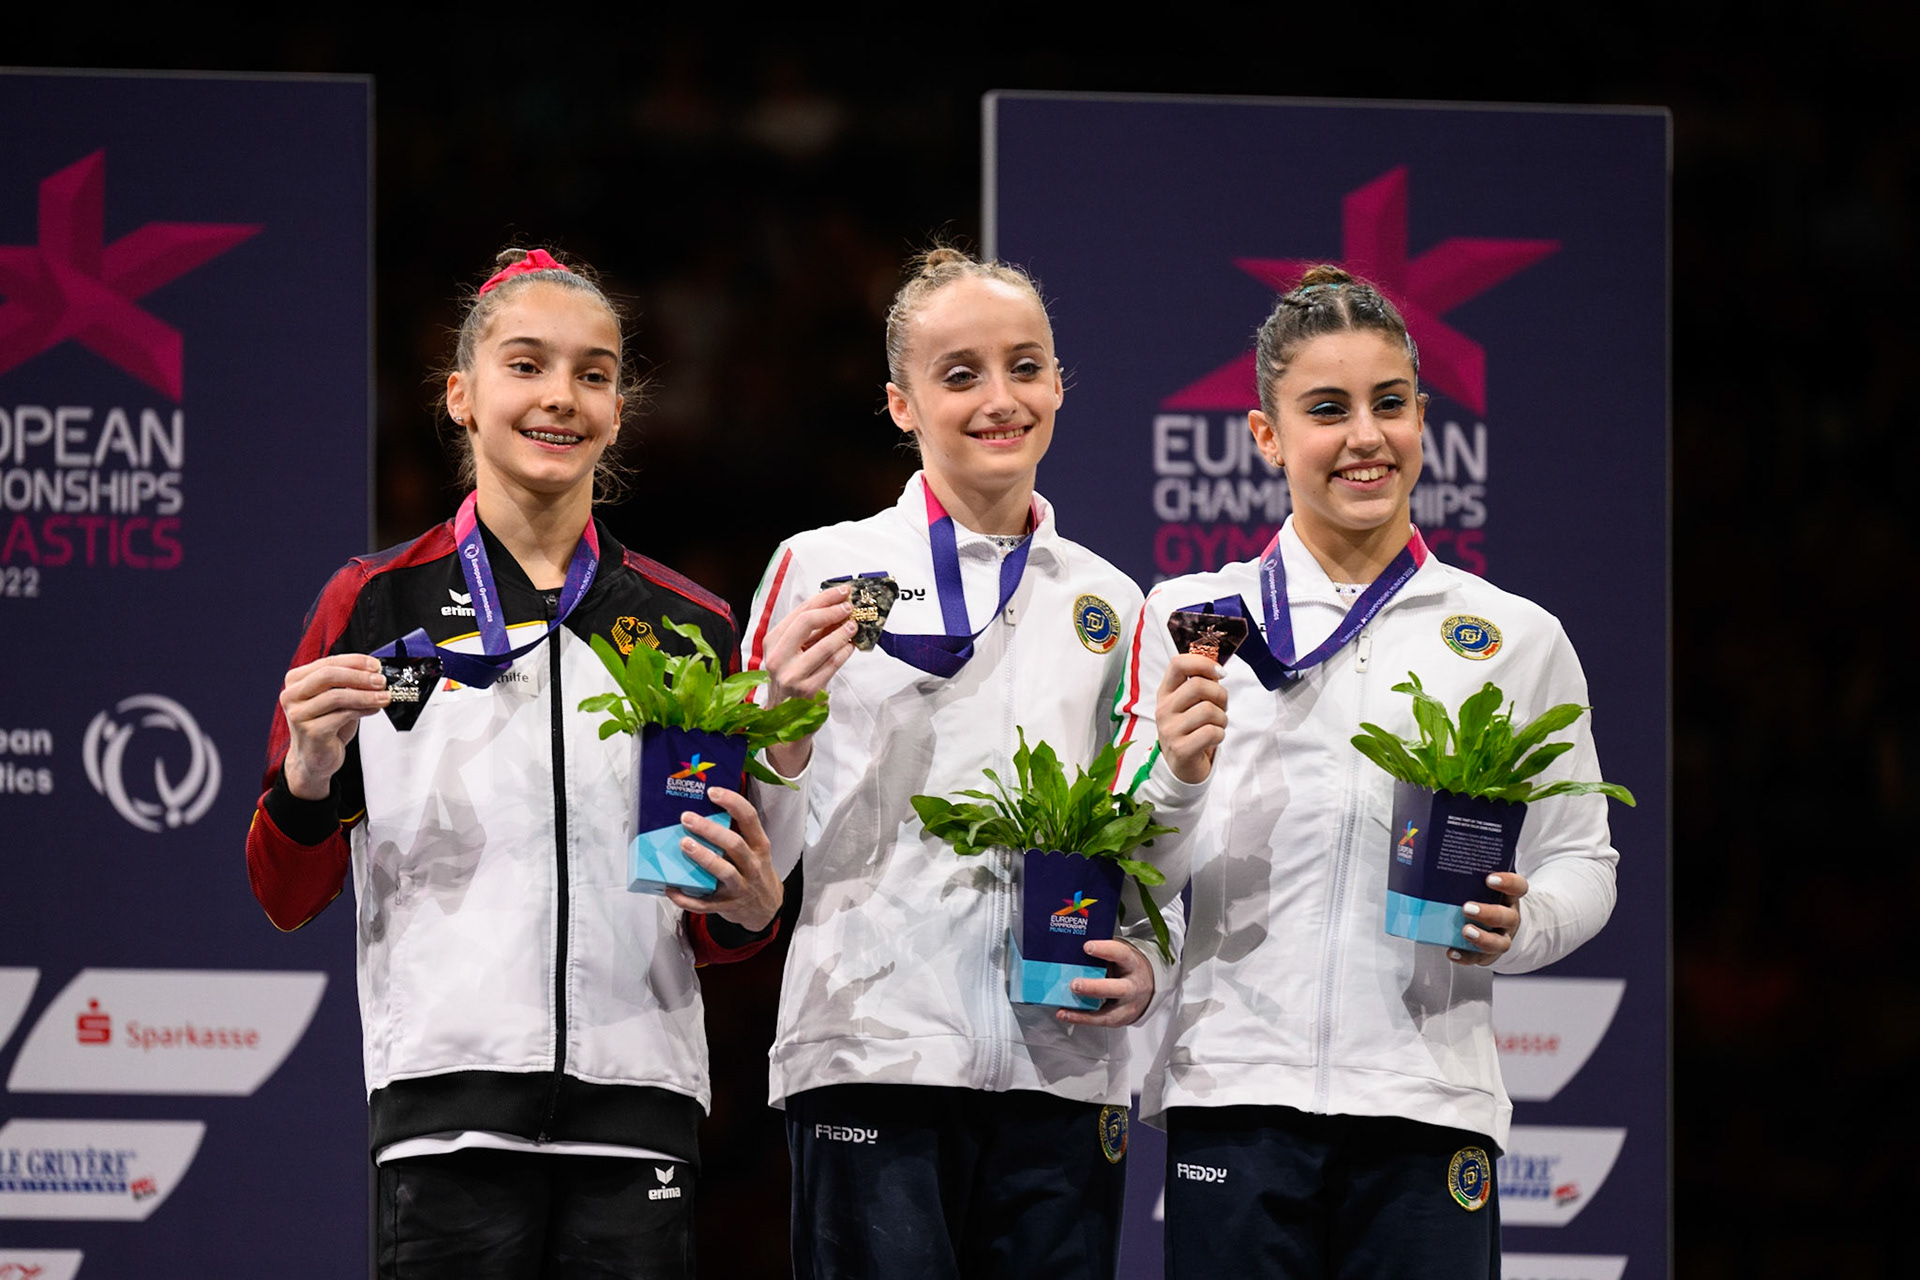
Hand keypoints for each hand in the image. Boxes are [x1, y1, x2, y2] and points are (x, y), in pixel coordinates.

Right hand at [279, 654, 388, 799]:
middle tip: (381, 680)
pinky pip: (341, 716)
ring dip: (366, 695)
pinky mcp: (310, 732)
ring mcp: (298, 715)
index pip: (327, 663)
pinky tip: (374, 709)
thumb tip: (375, 673)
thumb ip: (348, 684)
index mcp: (296, 681)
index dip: (354, 662)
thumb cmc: (326, 726)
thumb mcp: (336, 699)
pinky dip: (362, 710)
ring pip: (336, 696)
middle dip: (360, 676)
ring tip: (384, 696)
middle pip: (328, 676)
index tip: (376, 665)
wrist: (315, 758)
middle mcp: (292, 695)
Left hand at [667, 787, 782, 933]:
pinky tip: (671, 888)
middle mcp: (752, 865)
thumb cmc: (754, 871)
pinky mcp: (726, 906)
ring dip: (703, 857)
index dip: (732, 802)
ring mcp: (740, 887)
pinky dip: (686, 898)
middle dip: (710, 830)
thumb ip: (736, 833)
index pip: (750, 819)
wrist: (765, 907)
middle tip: (686, 818)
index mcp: (759, 846)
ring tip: (684, 844)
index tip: (712, 792)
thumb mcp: (755, 850)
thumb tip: (702, 809)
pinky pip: (705, 904)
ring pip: (724, 871)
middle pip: (734, 844)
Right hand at [761, 586, 856, 775]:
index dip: (823, 598)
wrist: (784, 718)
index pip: (799, 612)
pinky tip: (851, 647)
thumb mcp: (792, 652)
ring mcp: (791, 675)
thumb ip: (810, 632)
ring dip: (842, 632)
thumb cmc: (791, 679)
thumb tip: (836, 607)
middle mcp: (777, 657)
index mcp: (772, 642)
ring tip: (854, 625)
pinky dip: (844, 653)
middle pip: (806, 622)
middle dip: (832, 610)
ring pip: (822, 645)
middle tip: (849, 606)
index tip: (842, 591)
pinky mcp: (806, 691)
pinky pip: (831, 666)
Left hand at [1056, 939, 1153, 1027]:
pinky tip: (1065, 1014)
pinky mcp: (1118, 1019)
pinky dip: (1080, 1019)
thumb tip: (1072, 945)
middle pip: (1118, 989)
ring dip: (1084, 1012)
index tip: (1087, 947)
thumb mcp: (1119, 956)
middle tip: (1075, 984)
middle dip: (1095, 988)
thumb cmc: (1126, 969)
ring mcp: (1127, 1005)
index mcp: (1132, 964)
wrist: (1145, 988)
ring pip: (1108, 1012)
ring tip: (1066, 1007)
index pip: (1122, 954)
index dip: (1106, 950)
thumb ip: (1102, 953)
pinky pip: (1098, 1021)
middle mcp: (1132, 986)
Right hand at [1157, 652, 1227, 783]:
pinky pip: (1211, 732)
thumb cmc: (1191, 729)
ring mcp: (1170, 730)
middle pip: (1199, 685)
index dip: (1203, 663)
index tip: (1219, 673)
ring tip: (1216, 725)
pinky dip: (1220, 735)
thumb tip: (1217, 668)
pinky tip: (1213, 739)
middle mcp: (1164, 709)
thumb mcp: (1190, 703)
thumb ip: (1201, 683)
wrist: (1181, 766)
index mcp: (1166, 692)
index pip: (1178, 664)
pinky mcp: (1180, 749)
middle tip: (1221, 707)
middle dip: (1220, 695)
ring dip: (1222, 718)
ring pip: (1209, 710)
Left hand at [1449, 871, 1530, 965]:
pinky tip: (1451, 952)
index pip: (1518, 887)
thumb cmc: (1485, 899)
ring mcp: (1502, 937)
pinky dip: (1465, 957)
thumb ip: (1470, 876)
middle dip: (1488, 913)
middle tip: (1467, 907)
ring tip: (1465, 931)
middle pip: (1507, 916)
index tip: (1490, 879)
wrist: (1499, 926)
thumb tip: (1437, 852)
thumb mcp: (1482, 887)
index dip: (1508, 883)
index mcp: (1510, 897)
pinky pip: (1479, 958)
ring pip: (1500, 942)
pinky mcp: (1488, 955)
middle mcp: (1510, 918)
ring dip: (1482, 938)